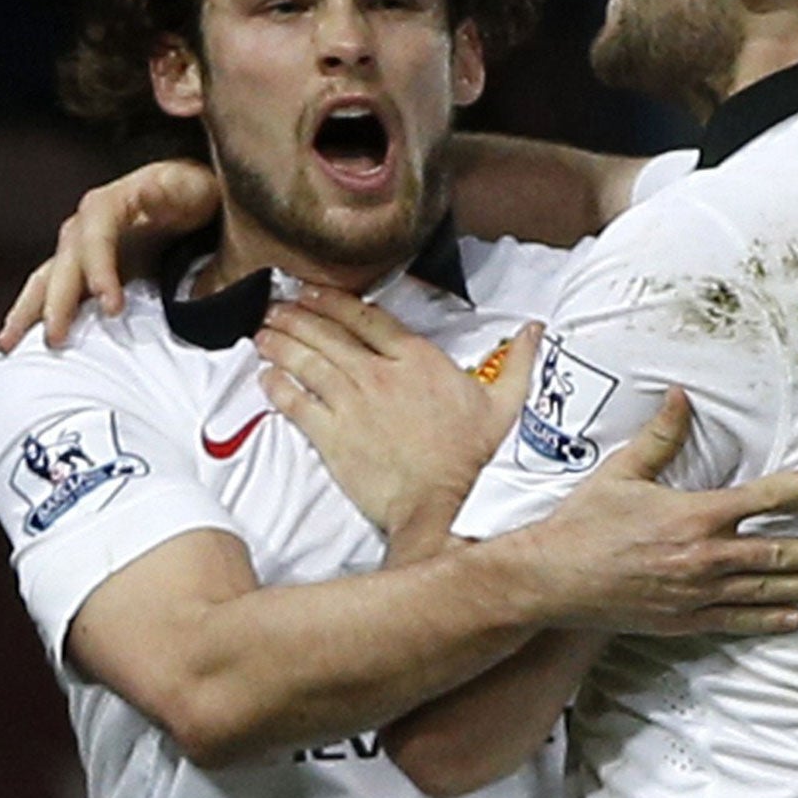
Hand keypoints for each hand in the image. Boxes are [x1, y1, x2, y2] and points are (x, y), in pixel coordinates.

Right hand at [0, 160, 220, 351]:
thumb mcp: (185, 186)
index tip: (113, 307)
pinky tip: (20, 339)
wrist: (184, 198)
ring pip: (46, 280)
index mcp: (107, 206)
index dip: (100, 272)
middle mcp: (85, 228)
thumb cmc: (186, 192)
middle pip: (63, 265)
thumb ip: (167, 193)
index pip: (95, 240)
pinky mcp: (83, 270)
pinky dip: (35, 313)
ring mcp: (80, 250)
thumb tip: (150, 191)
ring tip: (8, 343)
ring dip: (28, 311)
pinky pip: (54, 292)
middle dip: (56, 303)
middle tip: (56, 340)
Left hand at [255, 284, 540, 534]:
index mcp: (417, 360)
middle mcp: (379, 374)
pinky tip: (265, 378)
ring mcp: (352, 404)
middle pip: (328, 334)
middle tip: (275, 307)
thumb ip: (518, 362)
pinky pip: (297, 404)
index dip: (334, 301)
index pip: (367, 317)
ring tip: (262, 333)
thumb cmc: (471, 458)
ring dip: (280, 344)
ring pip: (307, 362)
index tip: (312, 292)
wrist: (443, 505)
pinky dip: (277, 387)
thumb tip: (535, 329)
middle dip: (297, 317)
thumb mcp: (505, 405)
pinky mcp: (333, 436)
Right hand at [514, 388, 797, 636]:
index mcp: (695, 514)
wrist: (550, 580)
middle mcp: (704, 556)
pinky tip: (795, 618)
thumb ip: (659, 436)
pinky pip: (737, 620)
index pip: (767, 498)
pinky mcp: (684, 620)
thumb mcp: (621, 473)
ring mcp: (697, 593)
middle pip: (780, 552)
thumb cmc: (583, 524)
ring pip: (767, 589)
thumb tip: (680, 396)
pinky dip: (769, 619)